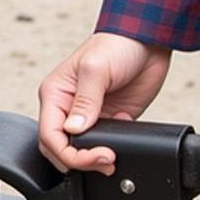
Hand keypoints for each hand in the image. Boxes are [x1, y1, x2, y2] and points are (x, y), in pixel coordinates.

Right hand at [37, 33, 172, 173]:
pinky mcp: (111, 119)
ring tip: (113, 157)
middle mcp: (68, 108)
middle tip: (105, 160)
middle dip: (80, 160)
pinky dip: (114, 148)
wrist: (150, 38)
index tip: (95, 156)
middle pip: (60, 148)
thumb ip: (85, 101)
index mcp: (56, 95)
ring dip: (95, 159)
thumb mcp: (96, 68)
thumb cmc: (117, 44)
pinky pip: (106, 143)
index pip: (49, 135)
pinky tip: (125, 134)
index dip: (68, 153)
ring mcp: (90, 116)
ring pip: (82, 150)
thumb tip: (73, 129)